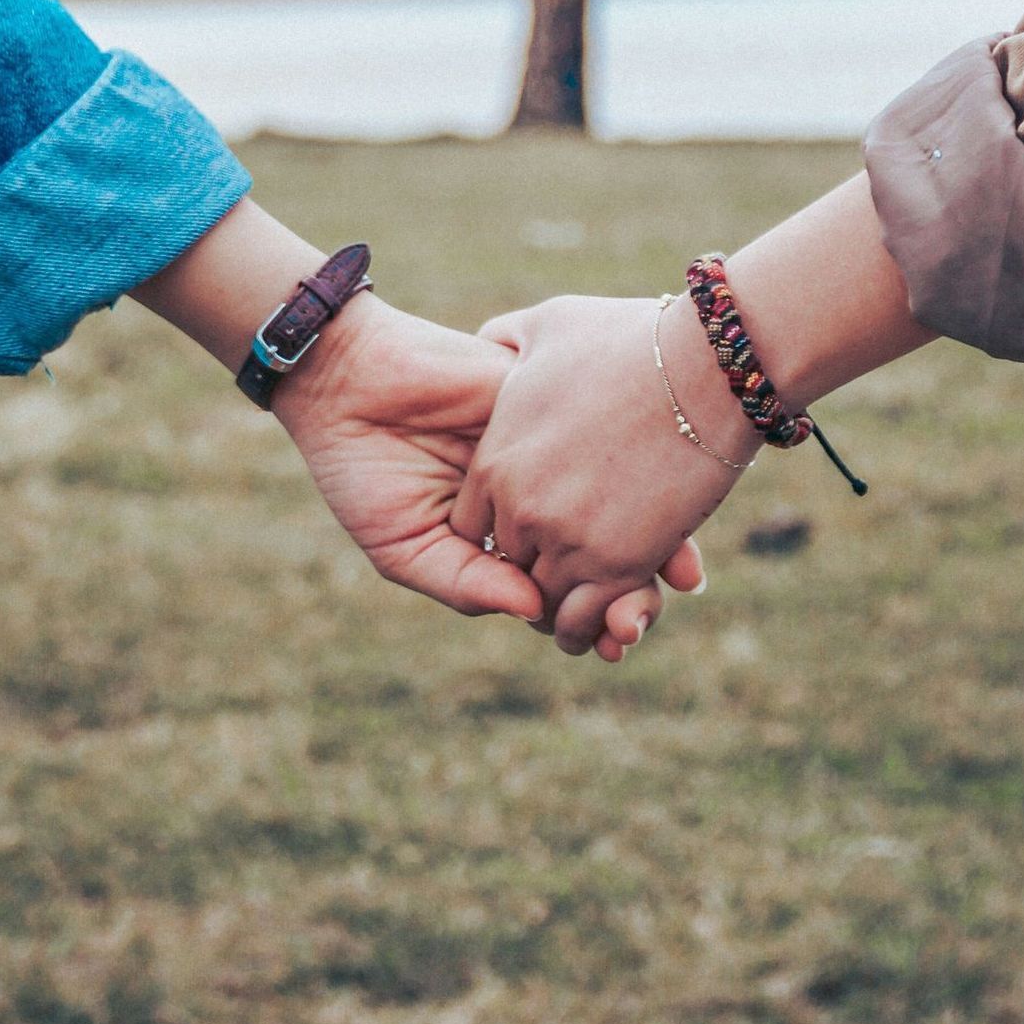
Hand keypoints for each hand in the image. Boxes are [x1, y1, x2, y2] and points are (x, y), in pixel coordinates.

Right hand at [275, 292, 679, 654]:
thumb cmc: (363, 468)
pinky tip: (660, 507)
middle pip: (604, 546)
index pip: (562, 583)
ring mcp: (552, 448)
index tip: (616, 644)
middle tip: (642, 620)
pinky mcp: (555, 403)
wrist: (348, 380)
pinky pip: (609, 439)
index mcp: (504, 534)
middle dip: (632, 587)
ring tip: (674, 579)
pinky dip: (641, 472)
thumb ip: (465, 581)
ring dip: (654, 538)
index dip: (593, 616)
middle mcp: (539, 493)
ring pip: (620, 497)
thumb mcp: (405, 545)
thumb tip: (535, 614)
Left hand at [454, 294, 757, 654]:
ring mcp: (568, 540)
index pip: (472, 526)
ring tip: (588, 601)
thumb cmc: (631, 338)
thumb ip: (507, 339)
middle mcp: (521, 508)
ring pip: (543, 602)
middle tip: (562, 567)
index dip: (500, 530)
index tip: (532, 525)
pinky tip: (612, 618)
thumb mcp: (549, 326)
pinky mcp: (618, 565)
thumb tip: (489, 341)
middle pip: (507, 566)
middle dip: (532, 567)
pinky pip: (585, 620)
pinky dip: (593, 627)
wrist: (706, 365)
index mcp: (496, 460)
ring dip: (562, 606)